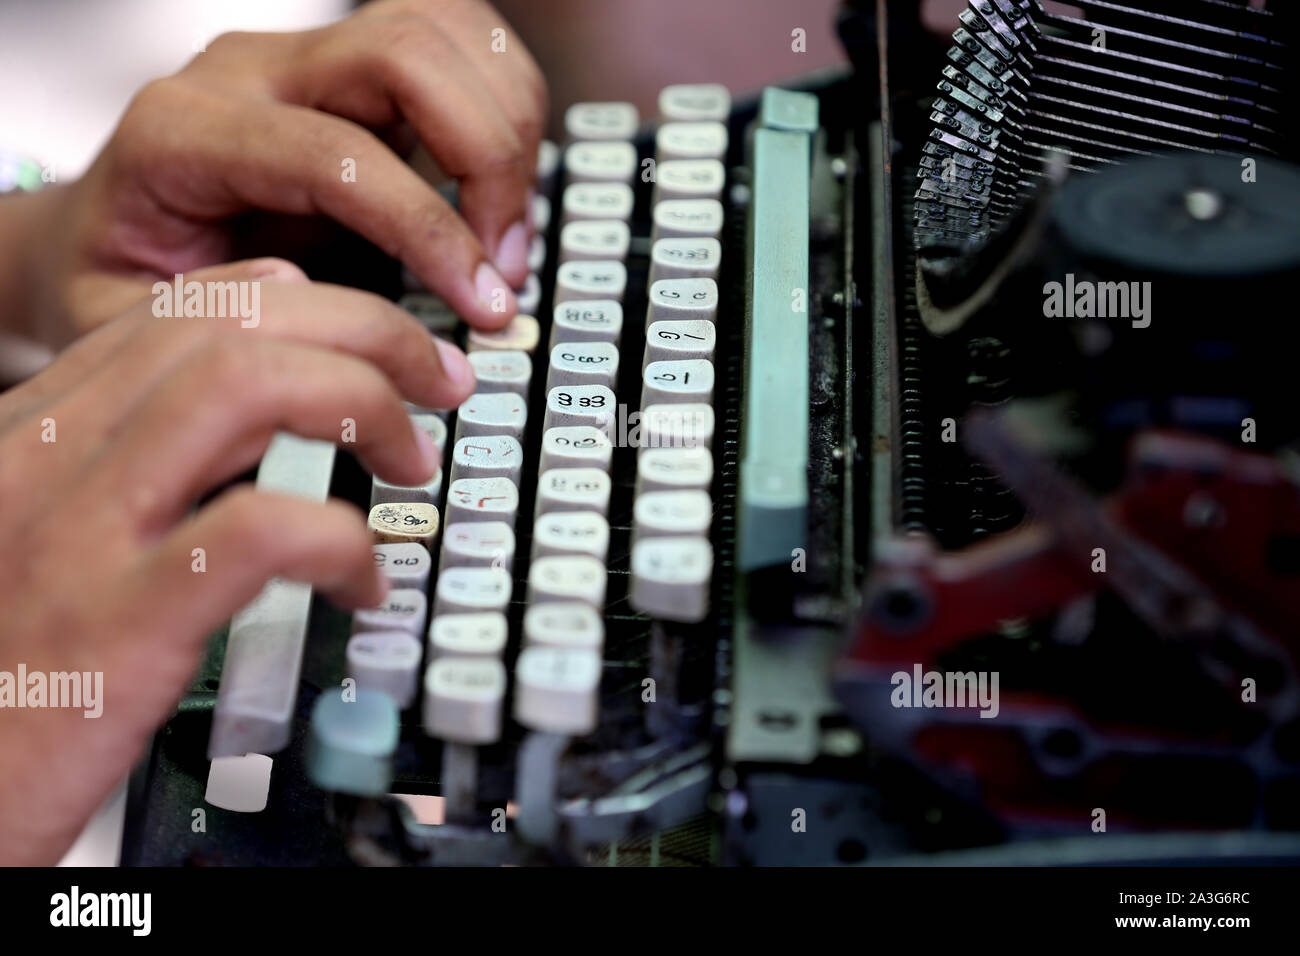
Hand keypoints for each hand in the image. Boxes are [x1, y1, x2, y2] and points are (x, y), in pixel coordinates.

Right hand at [0, 275, 473, 863]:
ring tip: (412, 462)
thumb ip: (130, 454)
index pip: (181, 310)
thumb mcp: (44, 528)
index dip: (302, 303)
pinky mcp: (119, 622)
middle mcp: (47, 455)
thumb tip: (252, 384)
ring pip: (245, 386)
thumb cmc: (0, 660)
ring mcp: (80, 531)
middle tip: (436, 383)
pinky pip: (263, 531)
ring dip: (362, 404)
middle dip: (363, 330)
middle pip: (229, 323)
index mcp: (33, 430)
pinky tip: (365, 583)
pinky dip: (343, 540)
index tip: (370, 336)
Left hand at [21, 0, 545, 346]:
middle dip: (486, 160)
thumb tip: (346, 319)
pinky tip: (498, 189)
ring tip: (508, 230)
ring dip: (507, 124)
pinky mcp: (353, 70)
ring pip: (443, 26)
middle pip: (404, 51)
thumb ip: (236, 324)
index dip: (430, 230)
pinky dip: (504, 106)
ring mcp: (304, 59)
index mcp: (182, 132)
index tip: (480, 306)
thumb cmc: (122, 289)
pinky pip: (455, 45)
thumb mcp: (141, 334)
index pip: (339, 153)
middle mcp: (246, 71)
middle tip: (505, 265)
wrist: (102, 242)